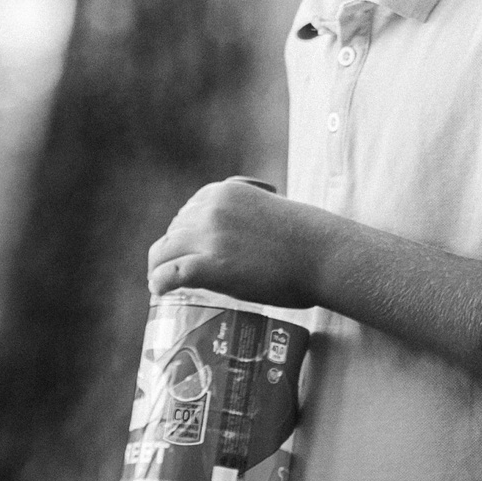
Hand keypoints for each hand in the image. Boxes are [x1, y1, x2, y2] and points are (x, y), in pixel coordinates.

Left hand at [146, 178, 332, 307]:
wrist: (323, 254)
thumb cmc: (306, 238)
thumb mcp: (268, 210)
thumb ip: (244, 217)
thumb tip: (235, 239)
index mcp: (224, 191)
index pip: (189, 211)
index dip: (186, 233)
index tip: (189, 248)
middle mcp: (210, 208)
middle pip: (176, 231)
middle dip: (177, 251)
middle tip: (179, 271)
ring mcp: (209, 236)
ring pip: (164, 251)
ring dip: (160, 266)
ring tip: (161, 282)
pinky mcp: (211, 265)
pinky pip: (170, 273)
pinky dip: (159, 281)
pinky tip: (158, 289)